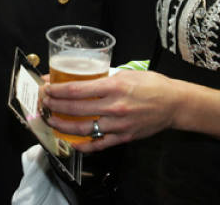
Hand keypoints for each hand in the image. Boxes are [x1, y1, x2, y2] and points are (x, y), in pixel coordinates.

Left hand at [42, 70, 181, 152]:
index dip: (58, 90)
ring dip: (63, 125)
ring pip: (83, 128)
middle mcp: (114, 106)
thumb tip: (82, 79)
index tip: (48, 88)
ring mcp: (118, 124)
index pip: (77, 89)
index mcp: (114, 86)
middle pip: (76, 108)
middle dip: (55, 105)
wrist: (175, 104)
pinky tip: (72, 142)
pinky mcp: (123, 137)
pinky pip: (99, 144)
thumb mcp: (127, 74)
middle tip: (45, 103)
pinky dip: (83, 146)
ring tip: (52, 120)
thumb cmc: (153, 85)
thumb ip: (105, 78)